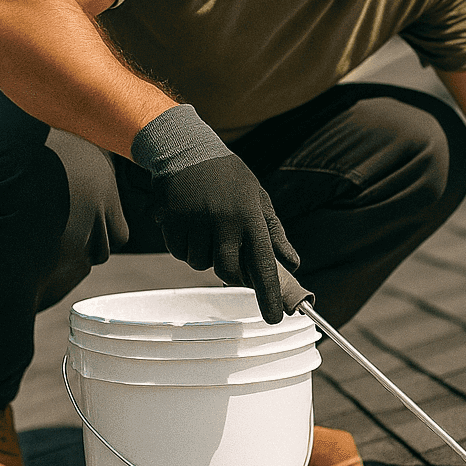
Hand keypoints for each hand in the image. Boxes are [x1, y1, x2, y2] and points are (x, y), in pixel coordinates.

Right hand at [148, 152, 298, 322]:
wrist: (185, 148)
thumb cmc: (229, 176)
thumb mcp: (258, 197)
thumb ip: (274, 232)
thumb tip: (293, 263)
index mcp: (250, 217)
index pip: (263, 265)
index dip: (269, 294)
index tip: (275, 317)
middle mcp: (224, 222)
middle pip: (227, 272)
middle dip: (229, 270)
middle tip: (228, 248)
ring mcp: (195, 222)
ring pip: (200, 263)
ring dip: (204, 253)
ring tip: (206, 224)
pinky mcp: (171, 221)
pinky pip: (179, 252)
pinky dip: (184, 245)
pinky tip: (188, 222)